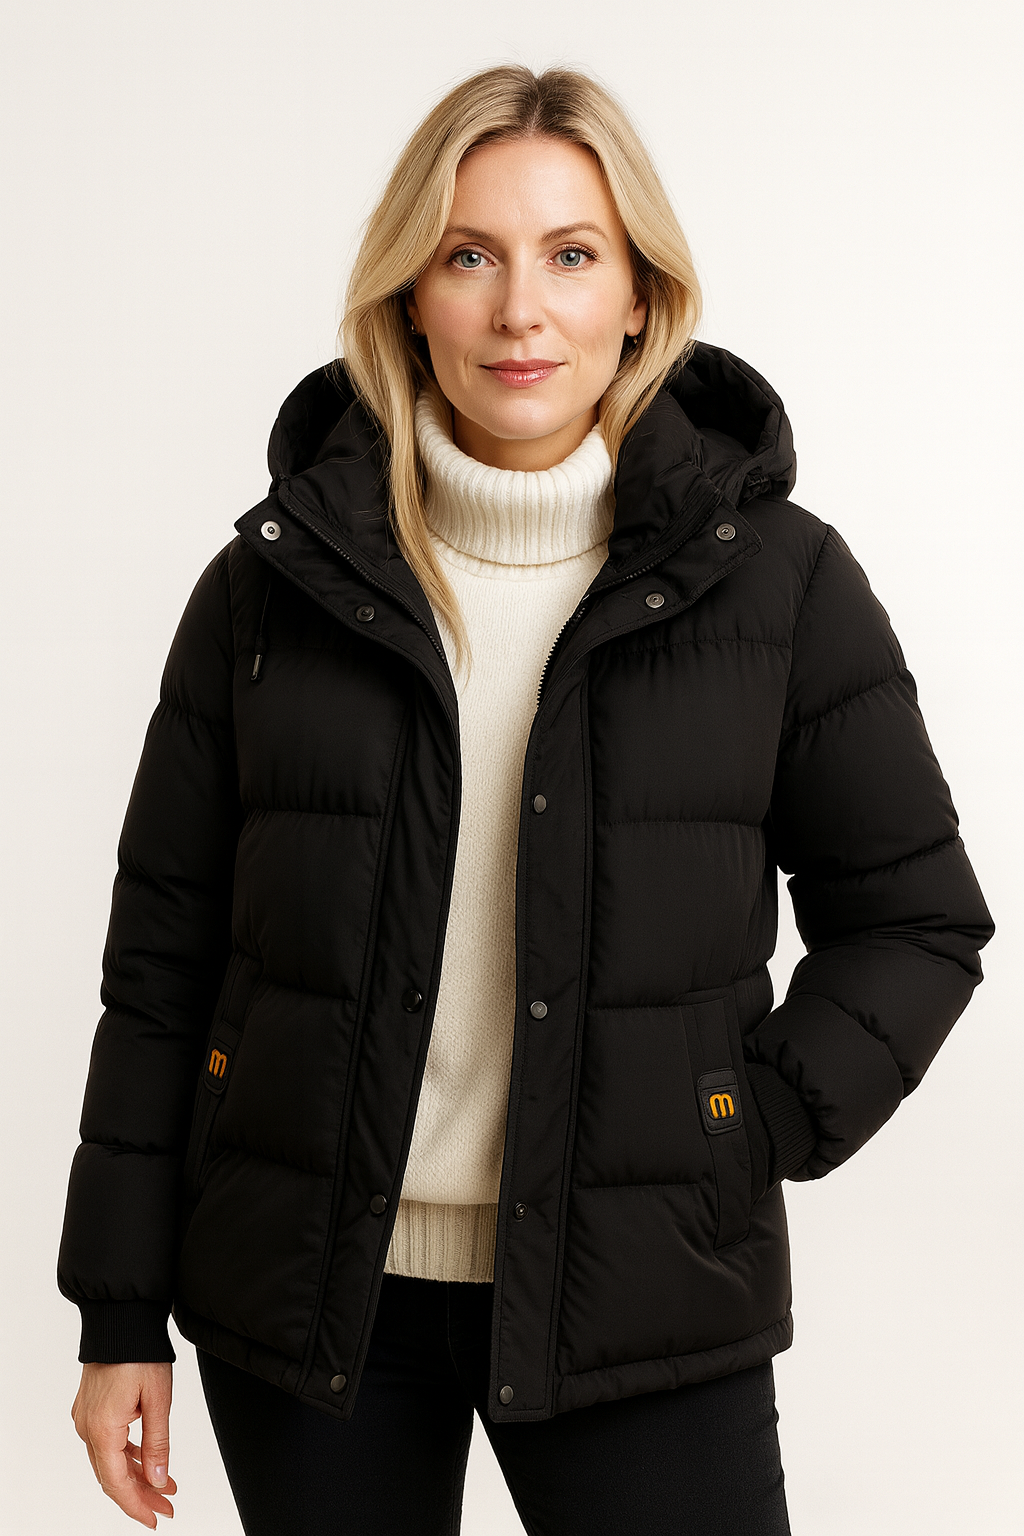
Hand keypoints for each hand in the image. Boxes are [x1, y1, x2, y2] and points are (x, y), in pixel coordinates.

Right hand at [72, 1362, 176, 1527]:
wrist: (120, 1318)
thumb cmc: (139, 1352)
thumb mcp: (158, 1400)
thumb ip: (158, 1443)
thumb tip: (159, 1479)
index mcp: (102, 1430)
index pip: (118, 1484)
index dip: (138, 1506)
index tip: (156, 1518)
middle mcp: (87, 1428)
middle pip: (112, 1476)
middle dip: (140, 1494)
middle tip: (167, 1506)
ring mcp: (86, 1417)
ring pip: (110, 1459)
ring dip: (136, 1474)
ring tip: (165, 1484)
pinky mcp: (90, 1407)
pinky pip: (107, 1441)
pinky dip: (127, 1454)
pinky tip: (147, 1459)